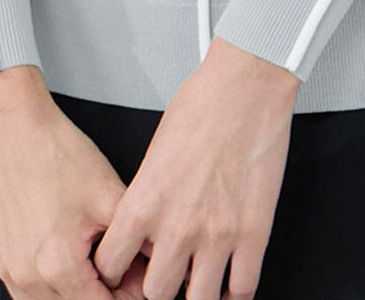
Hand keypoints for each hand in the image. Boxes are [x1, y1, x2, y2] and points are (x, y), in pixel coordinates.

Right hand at [0, 64, 145, 297]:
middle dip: (105, 294)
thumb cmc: (56, 155)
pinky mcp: (1, 262)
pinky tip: (72, 259)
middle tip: (126, 271)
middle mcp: (29, 276)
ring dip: (77, 292)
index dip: (127, 296)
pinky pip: (30, 292)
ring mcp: (10, 272)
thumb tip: (155, 262)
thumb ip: (137, 240)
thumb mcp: (110, 195)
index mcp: (58, 264)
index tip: (140, 284)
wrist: (17, 131)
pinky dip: (54, 286)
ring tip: (98, 262)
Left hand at [91, 37, 299, 298]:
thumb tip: (147, 223)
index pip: (110, 266)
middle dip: (158, 288)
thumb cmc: (203, 104)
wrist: (246, 86)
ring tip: (197, 283)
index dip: (114, 274)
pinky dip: (235, 294)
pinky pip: (243, 290)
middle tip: (165, 277)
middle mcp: (177, 226)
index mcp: (144, 203)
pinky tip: (230, 285)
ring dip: (196, 294)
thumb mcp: (154, 151)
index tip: (121, 274)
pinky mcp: (253, 233)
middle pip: (155, 294)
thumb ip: (148, 195)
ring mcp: (217, 235)